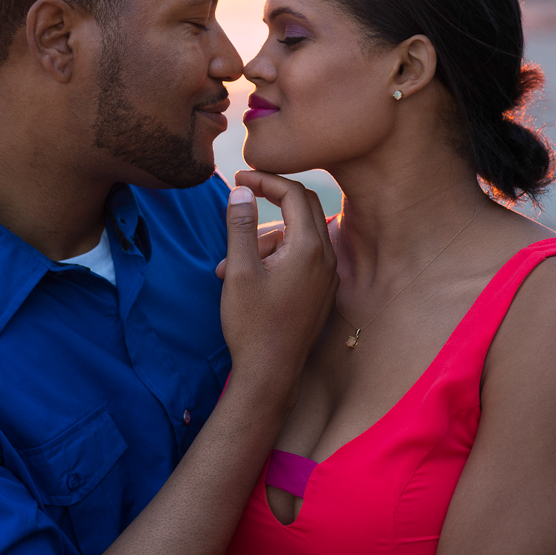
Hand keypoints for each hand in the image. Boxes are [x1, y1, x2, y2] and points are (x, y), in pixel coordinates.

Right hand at [220, 169, 337, 407]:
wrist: (271, 376)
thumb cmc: (252, 324)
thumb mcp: (239, 271)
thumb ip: (242, 226)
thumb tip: (242, 192)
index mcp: (309, 248)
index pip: (294, 193)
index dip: (266, 179)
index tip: (238, 178)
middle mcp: (326, 259)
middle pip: (304, 208)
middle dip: (270, 202)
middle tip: (241, 199)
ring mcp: (328, 277)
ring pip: (300, 236)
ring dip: (266, 240)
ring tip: (227, 266)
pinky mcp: (322, 293)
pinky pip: (303, 258)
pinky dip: (277, 256)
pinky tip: (248, 276)